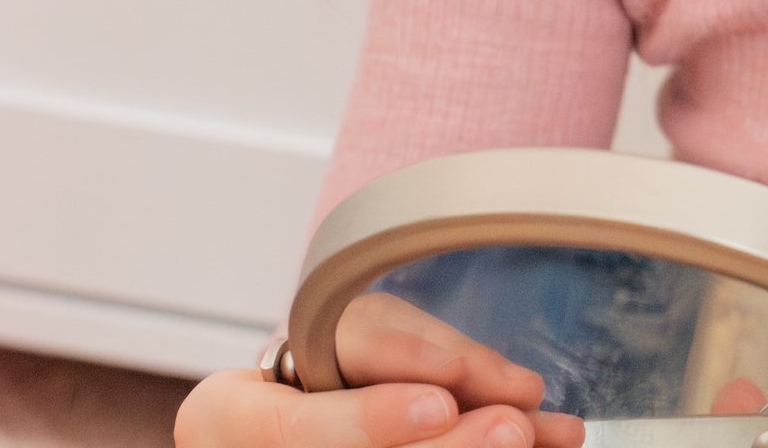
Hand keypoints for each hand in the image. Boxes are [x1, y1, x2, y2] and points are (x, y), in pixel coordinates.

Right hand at [174, 292, 583, 447]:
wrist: (294, 412)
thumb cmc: (323, 367)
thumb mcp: (352, 329)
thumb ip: (420, 350)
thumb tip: (513, 391)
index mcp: (224, 418)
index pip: (291, 429)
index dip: (370, 420)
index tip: (442, 403)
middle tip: (513, 426)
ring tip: (542, 438)